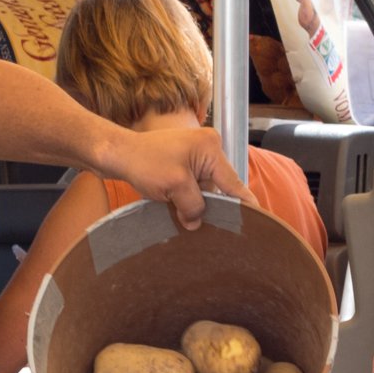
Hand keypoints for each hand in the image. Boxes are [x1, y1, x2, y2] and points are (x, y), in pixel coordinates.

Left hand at [106, 127, 254, 228]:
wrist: (115, 153)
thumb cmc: (143, 162)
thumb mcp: (174, 187)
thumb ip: (193, 207)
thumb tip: (197, 222)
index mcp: (210, 148)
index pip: (233, 183)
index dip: (244, 204)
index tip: (258, 221)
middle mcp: (206, 148)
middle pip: (219, 187)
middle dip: (209, 205)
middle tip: (204, 224)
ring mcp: (193, 154)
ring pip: (203, 190)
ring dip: (192, 203)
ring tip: (178, 209)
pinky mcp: (180, 162)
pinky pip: (191, 185)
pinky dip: (184, 197)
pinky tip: (174, 205)